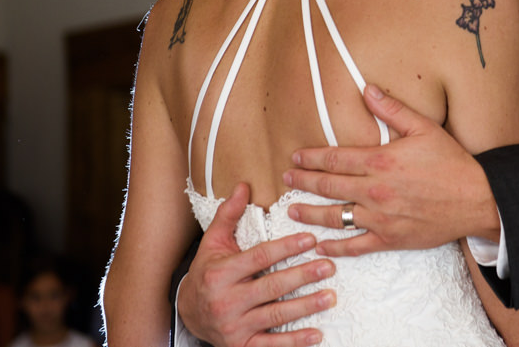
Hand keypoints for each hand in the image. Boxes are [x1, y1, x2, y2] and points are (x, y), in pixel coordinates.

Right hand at [178, 183, 336, 346]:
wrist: (188, 314)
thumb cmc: (207, 273)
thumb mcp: (212, 243)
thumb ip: (228, 215)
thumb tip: (244, 186)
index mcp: (220, 273)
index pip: (259, 258)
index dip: (286, 247)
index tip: (311, 240)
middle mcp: (226, 301)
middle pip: (271, 287)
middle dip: (303, 276)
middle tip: (328, 266)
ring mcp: (234, 326)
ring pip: (275, 316)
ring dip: (306, 307)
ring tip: (330, 296)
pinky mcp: (241, 346)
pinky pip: (271, 345)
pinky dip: (294, 342)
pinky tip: (316, 333)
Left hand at [283, 84, 499, 256]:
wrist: (477, 200)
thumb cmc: (452, 163)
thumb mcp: (424, 128)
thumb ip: (392, 109)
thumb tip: (367, 89)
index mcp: (381, 161)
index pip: (335, 158)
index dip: (312, 157)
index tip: (296, 156)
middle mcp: (375, 191)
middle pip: (328, 186)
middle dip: (303, 182)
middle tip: (286, 179)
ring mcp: (381, 217)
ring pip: (335, 217)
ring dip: (310, 213)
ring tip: (292, 210)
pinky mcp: (390, 238)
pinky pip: (355, 245)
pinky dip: (335, 247)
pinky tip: (320, 246)